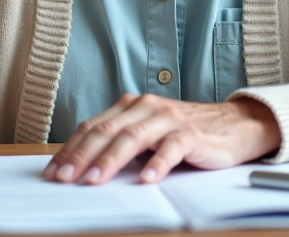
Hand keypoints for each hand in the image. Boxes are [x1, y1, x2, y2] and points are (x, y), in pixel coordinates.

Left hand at [42, 93, 279, 184]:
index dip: (71, 149)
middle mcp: (146, 108)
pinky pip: (171, 148)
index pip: (93, 127)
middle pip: (107, 131)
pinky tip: (146, 181)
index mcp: (131, 106)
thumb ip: (122, 144)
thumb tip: (84, 167)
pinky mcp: (192, 134)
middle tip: (64, 178)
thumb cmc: (186, 133)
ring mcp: (169, 119)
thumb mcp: (148, 134)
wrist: (235, 124)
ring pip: (133, 138)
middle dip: (82, 156)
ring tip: (94, 180)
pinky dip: (157, 165)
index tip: (53, 171)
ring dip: (111, 161)